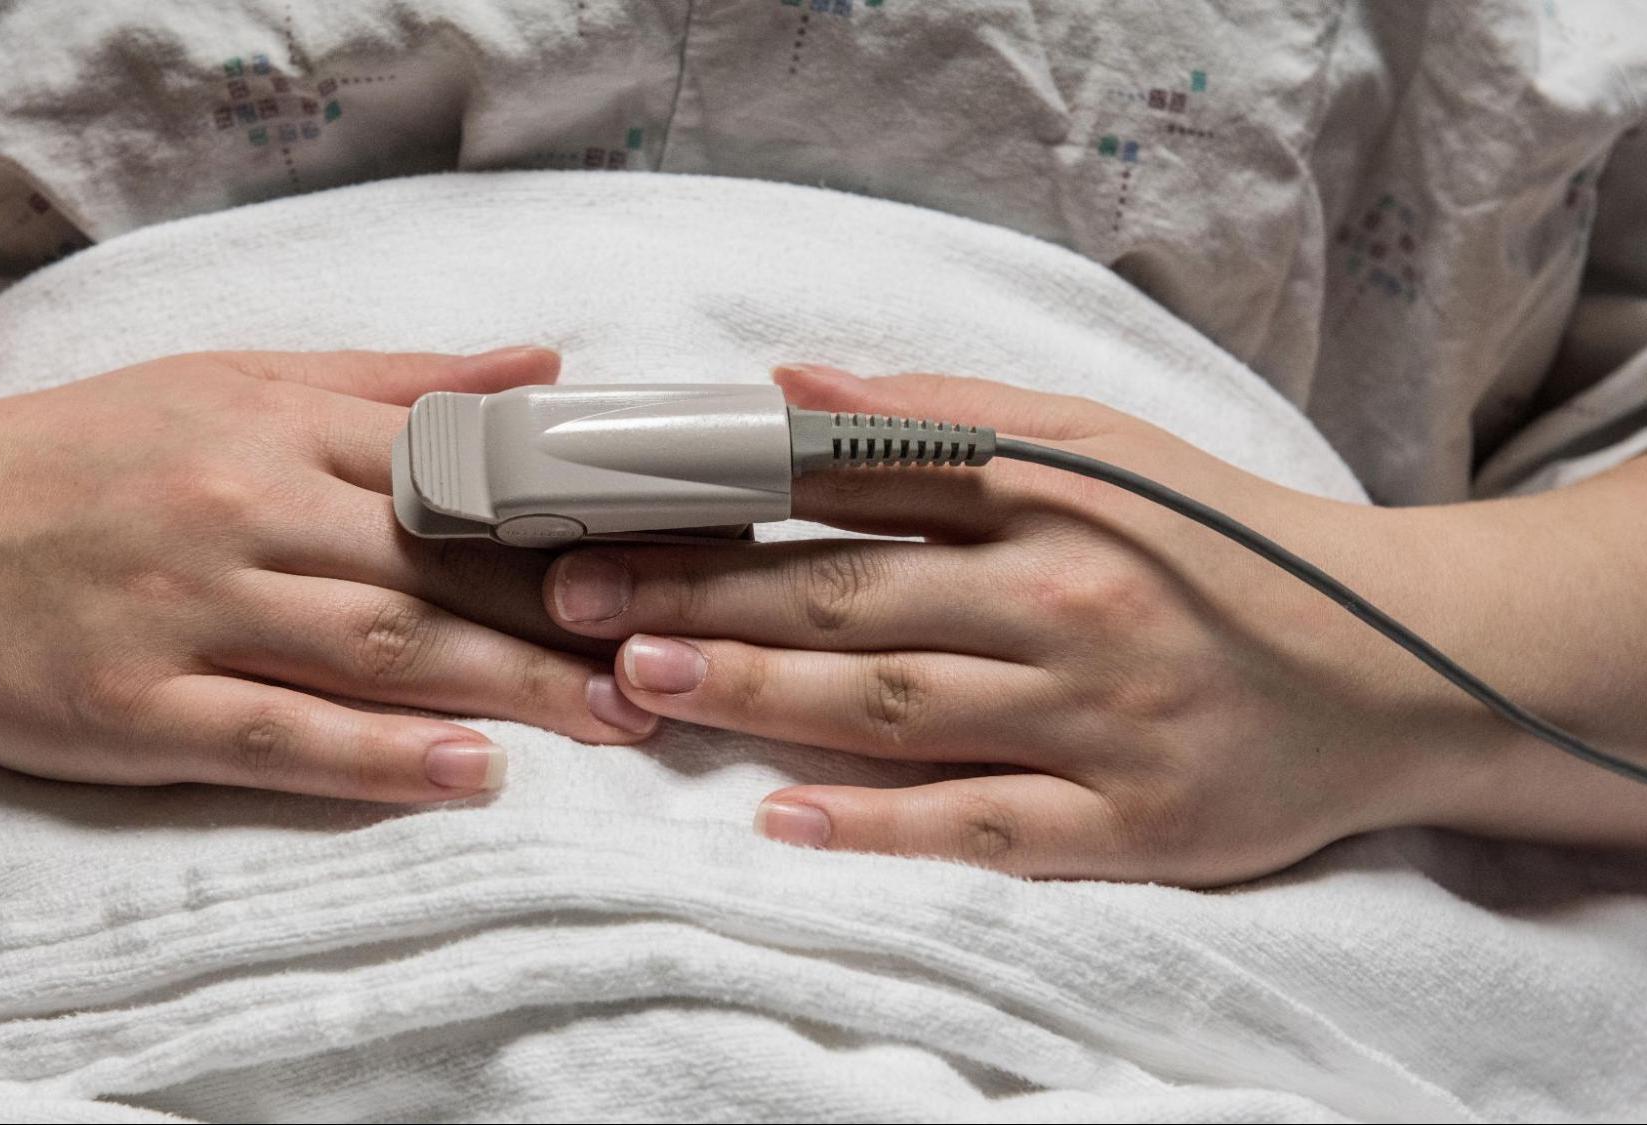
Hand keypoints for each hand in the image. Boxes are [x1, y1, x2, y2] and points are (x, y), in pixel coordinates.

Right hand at [0, 348, 655, 802]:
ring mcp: (187, 608)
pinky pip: (278, 732)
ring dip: (509, 687)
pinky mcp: (136, 705)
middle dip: (566, 616)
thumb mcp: (231, 383)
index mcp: (273, 421)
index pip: (456, 471)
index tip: (670, 551)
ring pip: (377, 646)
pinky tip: (469, 772)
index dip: (573, 515)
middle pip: (437, 567)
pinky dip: (379, 755)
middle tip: (676, 657)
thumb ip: (392, 384)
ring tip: (614, 718)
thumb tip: (540, 366)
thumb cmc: (80, 457)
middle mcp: (238, 505)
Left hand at [541, 364, 1528, 885]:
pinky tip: (778, 820)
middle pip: (852, 600)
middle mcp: (1067, 604)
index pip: (857, 489)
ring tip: (640, 680)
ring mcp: (1094, 721)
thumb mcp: (1105, 443)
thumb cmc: (1222, 545)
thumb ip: (945, 414)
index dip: (721, 499)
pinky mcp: (1127, 823)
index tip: (611, 504)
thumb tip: (789, 386)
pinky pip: (979, 827)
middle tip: (578, 598)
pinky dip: (877, 827)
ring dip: (756, 694)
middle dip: (701, 596)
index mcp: (1053, 497)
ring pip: (893, 709)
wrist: (1393, 666)